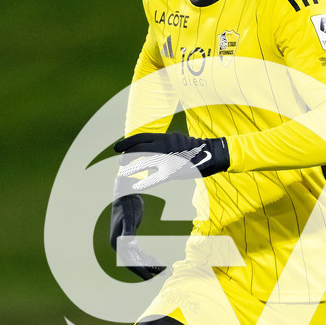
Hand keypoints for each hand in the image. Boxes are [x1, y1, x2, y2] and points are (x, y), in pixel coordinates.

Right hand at [109, 190, 165, 280]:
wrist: (126, 193)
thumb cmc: (127, 205)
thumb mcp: (129, 218)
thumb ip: (128, 232)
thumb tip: (127, 245)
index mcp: (117, 242)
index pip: (128, 261)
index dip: (139, 270)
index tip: (149, 278)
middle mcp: (119, 244)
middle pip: (133, 262)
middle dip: (146, 270)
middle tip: (160, 276)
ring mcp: (125, 242)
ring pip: (137, 258)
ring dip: (149, 264)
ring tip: (162, 270)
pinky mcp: (131, 238)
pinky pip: (139, 252)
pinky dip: (148, 257)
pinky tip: (157, 261)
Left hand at [114, 131, 229, 189]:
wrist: (208, 154)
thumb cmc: (191, 148)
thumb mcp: (174, 139)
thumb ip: (161, 142)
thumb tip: (145, 146)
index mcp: (164, 137)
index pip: (140, 138)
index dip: (126, 143)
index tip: (117, 148)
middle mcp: (163, 147)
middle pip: (139, 150)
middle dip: (127, 156)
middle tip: (120, 162)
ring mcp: (167, 160)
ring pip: (144, 163)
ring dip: (132, 168)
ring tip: (123, 172)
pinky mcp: (172, 172)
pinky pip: (155, 179)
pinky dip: (145, 183)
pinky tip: (136, 186)